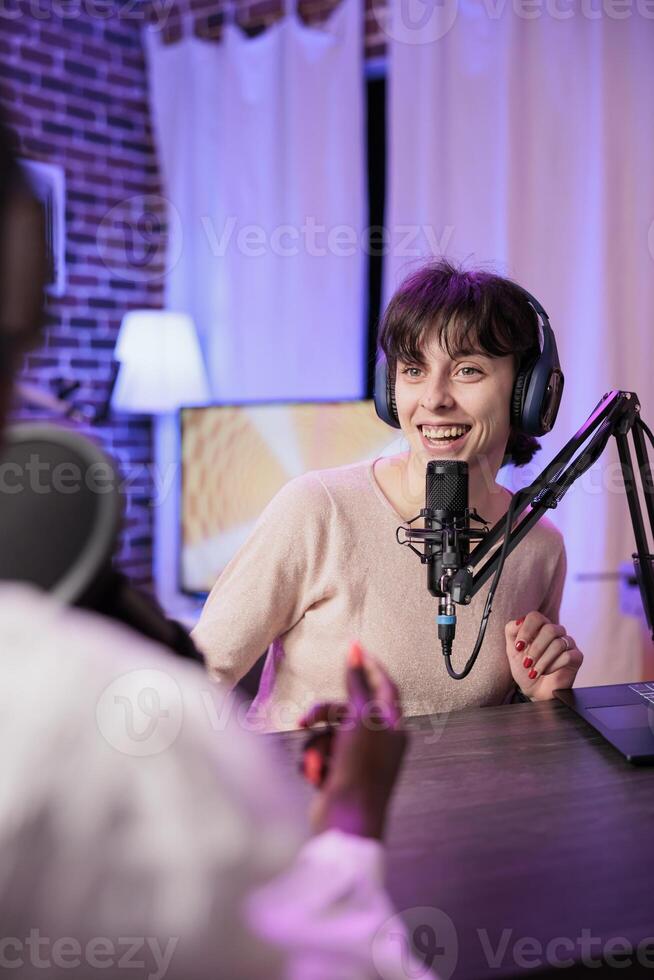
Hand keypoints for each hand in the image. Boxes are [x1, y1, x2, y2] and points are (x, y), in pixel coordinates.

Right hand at [298, 642, 406, 840]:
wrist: (346, 822)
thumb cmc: (361, 771)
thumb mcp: (359, 720)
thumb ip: (356, 684)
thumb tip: (356, 652)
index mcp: (392, 726)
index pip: (384, 686)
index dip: (369, 666)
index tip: (354, 648)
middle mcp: (378, 741)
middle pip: (346, 710)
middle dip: (322, 716)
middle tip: (303, 721)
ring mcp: (358, 760)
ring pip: (328, 733)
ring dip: (316, 747)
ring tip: (314, 764)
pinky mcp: (339, 775)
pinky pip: (319, 755)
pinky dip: (313, 763)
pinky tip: (315, 778)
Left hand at [505, 612, 582, 700]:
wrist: (534, 691)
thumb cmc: (524, 668)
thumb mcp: (512, 650)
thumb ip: (511, 632)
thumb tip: (518, 621)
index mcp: (539, 627)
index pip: (535, 616)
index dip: (526, 630)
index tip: (518, 647)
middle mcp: (555, 632)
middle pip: (549, 629)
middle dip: (535, 649)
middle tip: (526, 663)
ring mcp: (567, 643)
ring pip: (558, 644)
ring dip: (542, 660)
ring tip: (534, 672)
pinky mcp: (576, 656)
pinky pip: (567, 656)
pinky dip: (553, 666)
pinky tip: (546, 673)